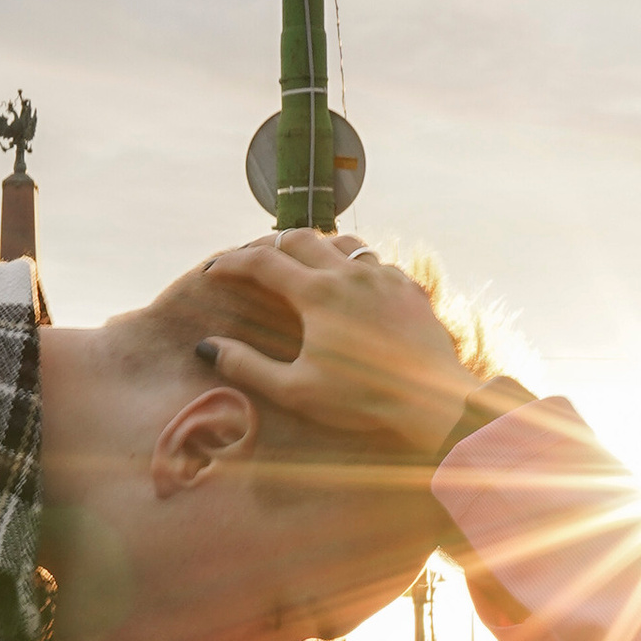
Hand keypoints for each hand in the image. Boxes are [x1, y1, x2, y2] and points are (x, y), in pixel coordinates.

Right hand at [190, 236, 475, 461]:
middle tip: (248, 259)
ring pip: (340, 241)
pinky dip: (349, 262)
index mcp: (317, 293)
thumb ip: (247, 366)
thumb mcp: (295, 390)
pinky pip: (372, 260)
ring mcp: (382, 275)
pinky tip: (347, 281)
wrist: (433, 402)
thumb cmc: (361, 401)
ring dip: (311, 245)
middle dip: (267, 244)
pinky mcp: (407, 287)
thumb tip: (207, 347)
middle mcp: (349, 273)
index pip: (262, 262)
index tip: (213, 271)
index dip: (231, 263)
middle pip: (298, 238)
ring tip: (297, 259)